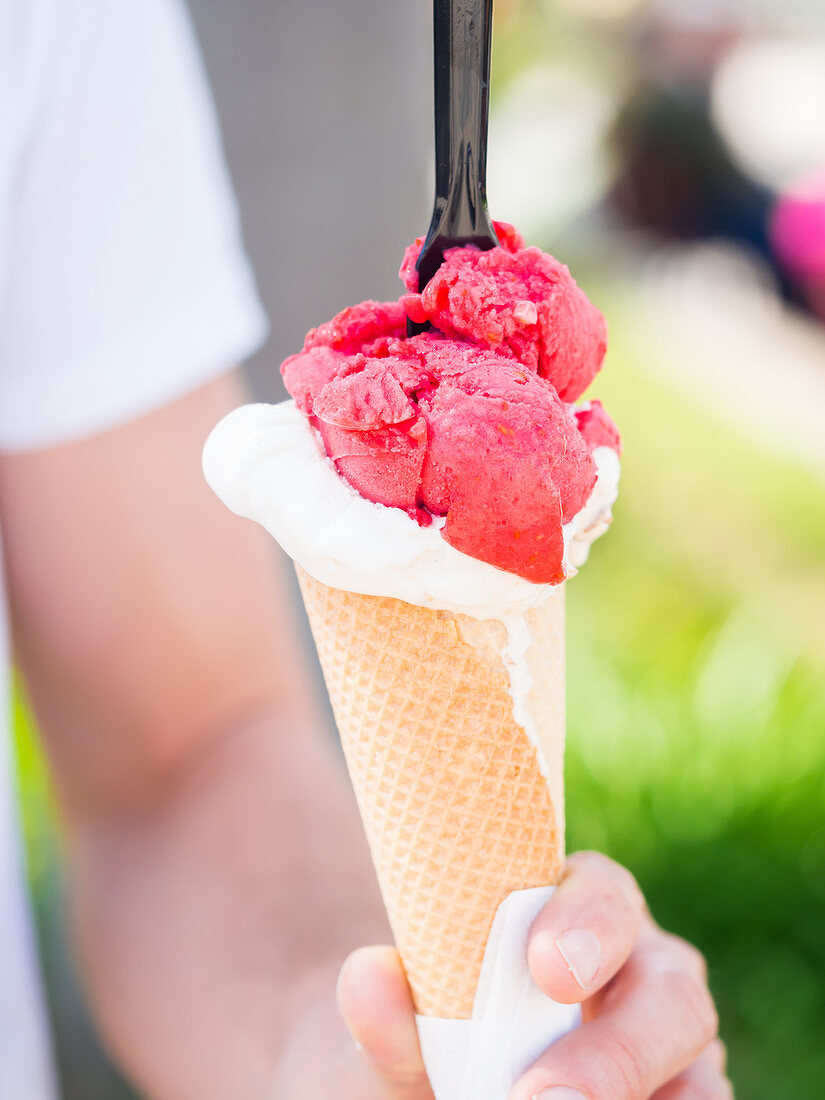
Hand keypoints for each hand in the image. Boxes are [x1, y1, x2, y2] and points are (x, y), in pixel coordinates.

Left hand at [333, 852, 728, 1099]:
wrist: (424, 1086)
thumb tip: (370, 977)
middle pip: (673, 992)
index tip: (545, 966)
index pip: (605, 894)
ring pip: (699, 1073)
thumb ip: (385, 1013)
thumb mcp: (392, 1036)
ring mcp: (669, 1050)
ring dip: (639, 1095)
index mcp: (576, 912)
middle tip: (543, 1097)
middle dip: (619, 1050)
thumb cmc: (419, 1044)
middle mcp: (641, 972)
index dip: (588, 922)